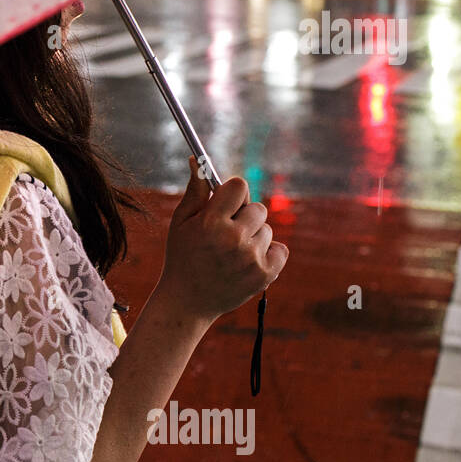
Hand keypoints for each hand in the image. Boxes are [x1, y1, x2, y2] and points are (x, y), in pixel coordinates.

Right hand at [155, 156, 287, 324]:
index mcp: (211, 222)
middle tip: (226, 233)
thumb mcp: (181, 223)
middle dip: (243, 216)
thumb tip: (196, 159)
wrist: (187, 302)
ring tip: (232, 254)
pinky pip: (280, 249)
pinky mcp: (265, 274)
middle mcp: (233, 238)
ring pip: (266, 229)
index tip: (226, 204)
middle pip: (257, 207)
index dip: (233, 193)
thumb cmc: (182, 257)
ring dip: (253, 237)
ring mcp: (251, 258)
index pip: (239, 186)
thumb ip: (194, 191)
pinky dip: (268, 254)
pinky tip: (248, 262)